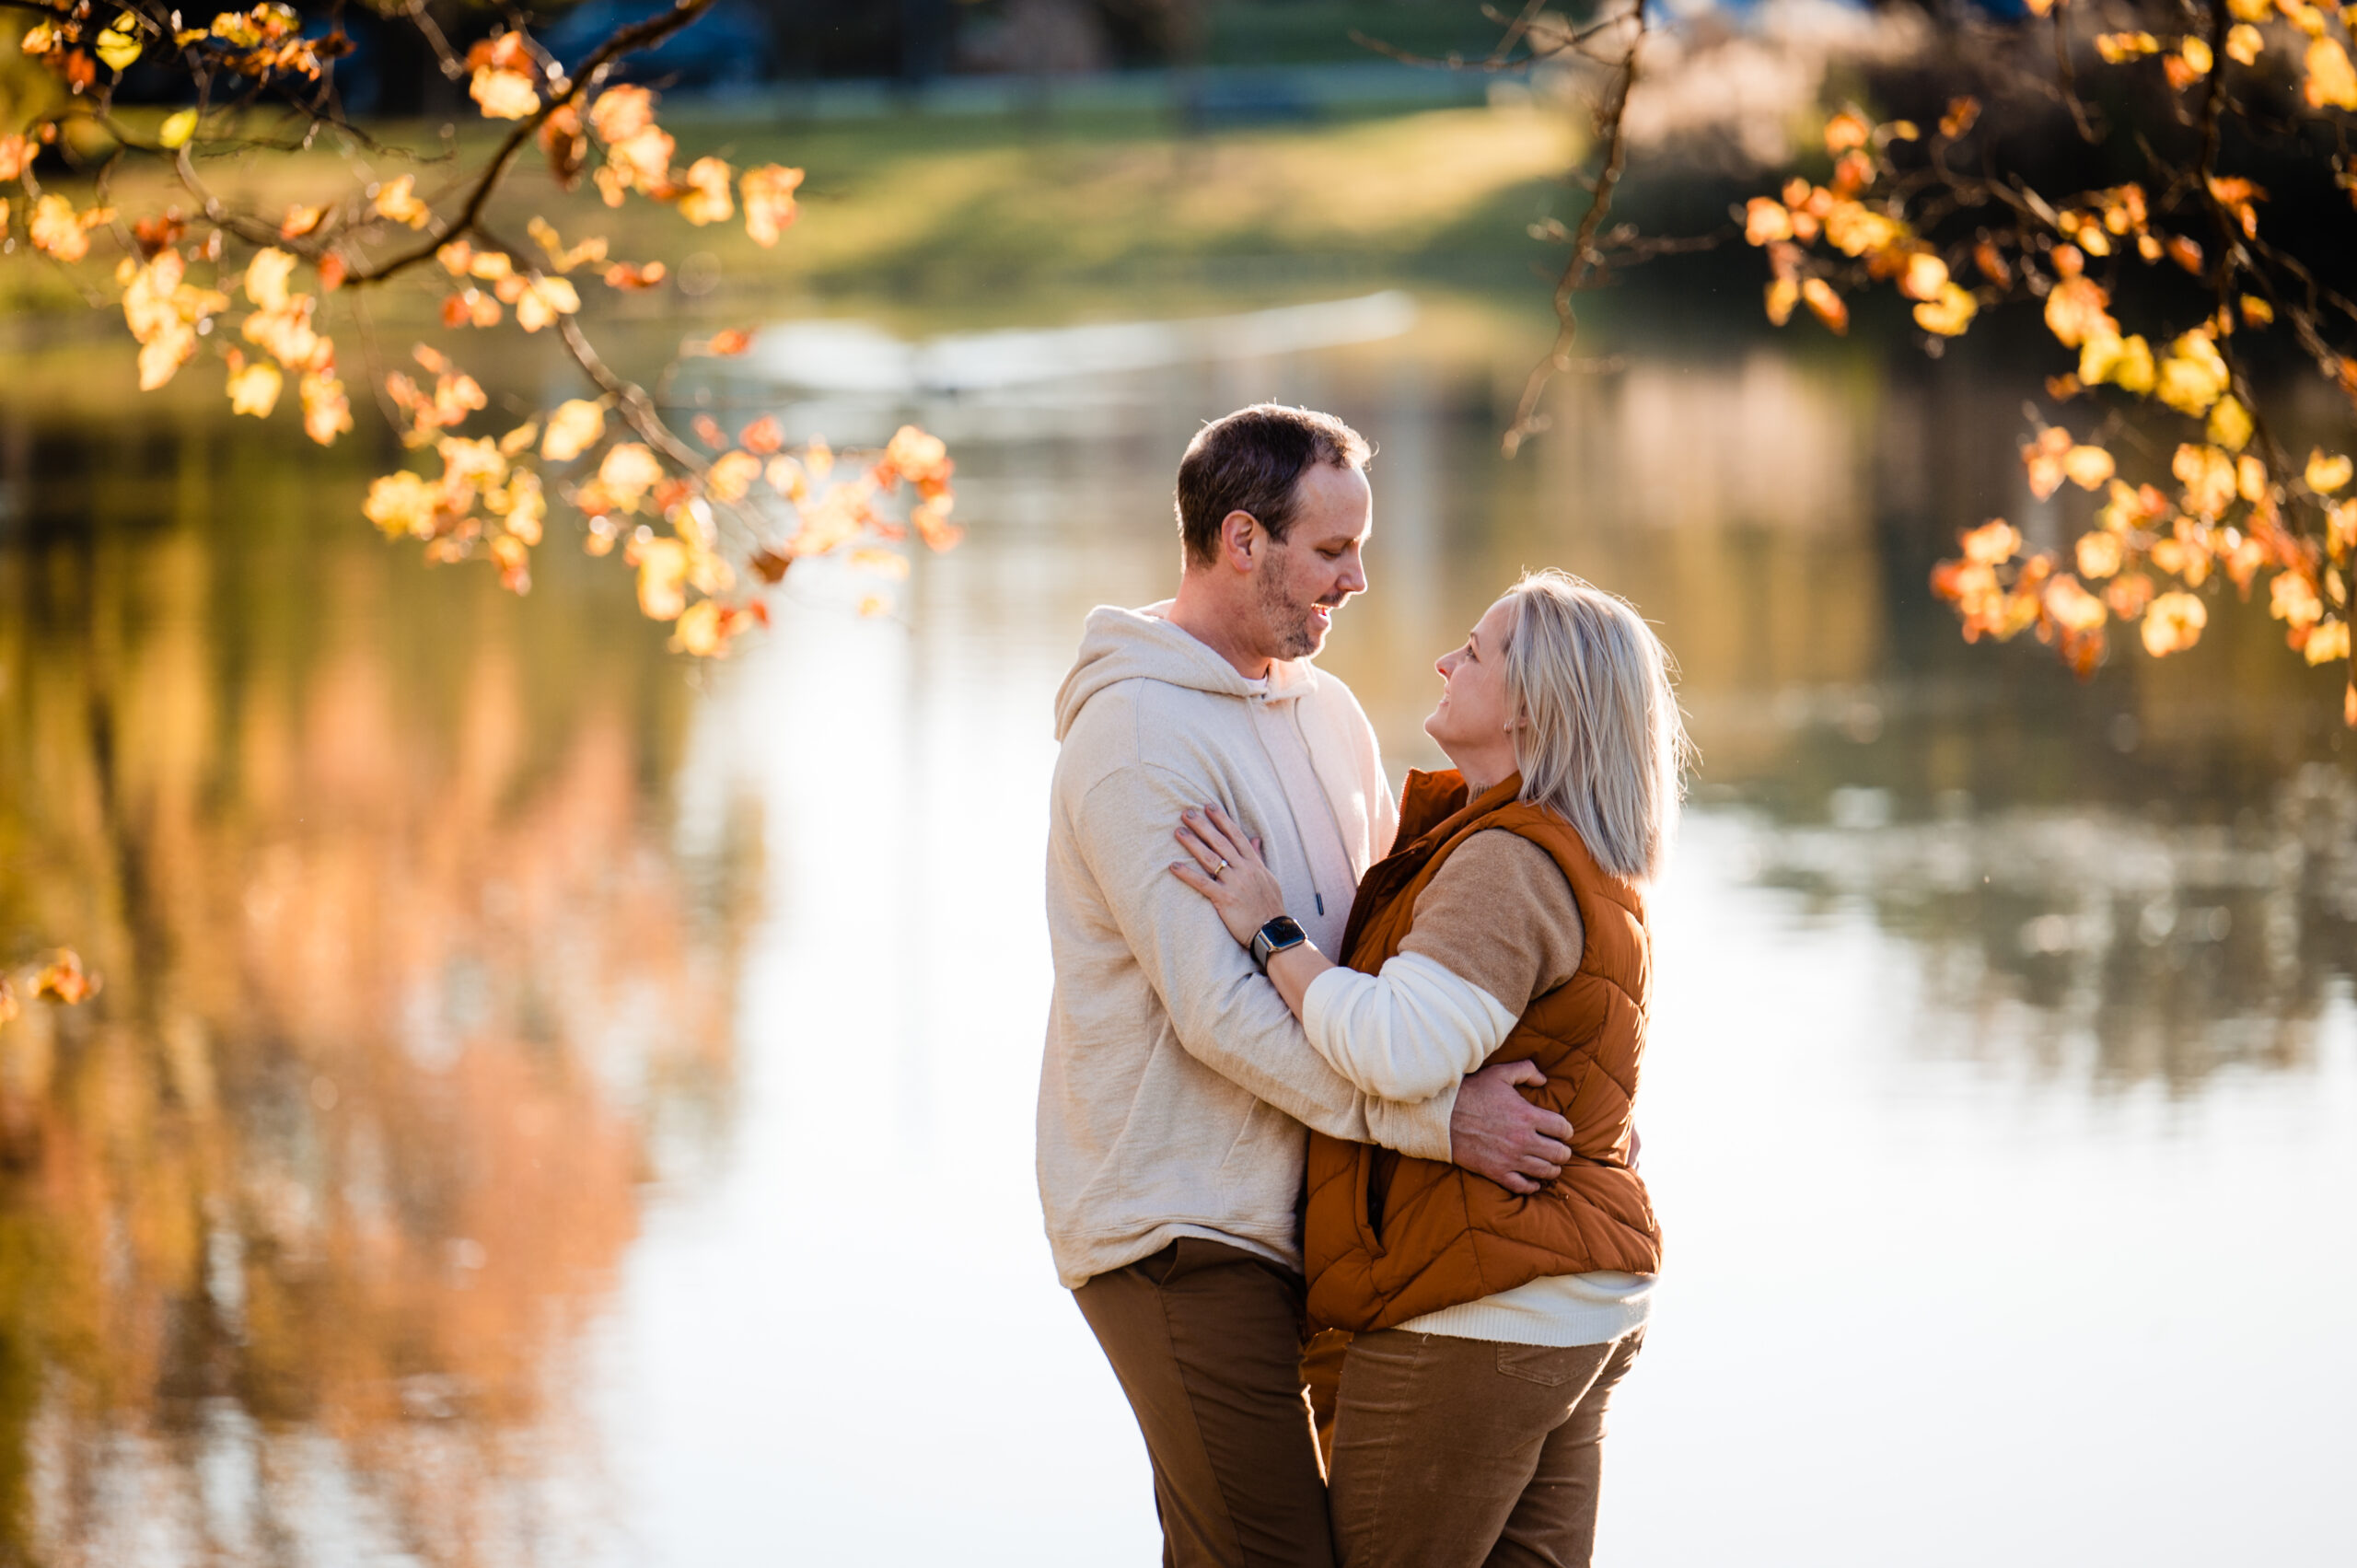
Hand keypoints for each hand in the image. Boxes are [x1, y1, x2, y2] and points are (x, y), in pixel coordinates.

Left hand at [1170, 803, 1286, 947]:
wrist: (1273, 932)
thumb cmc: (1270, 906)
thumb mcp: (1268, 878)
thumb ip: (1258, 857)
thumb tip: (1255, 838)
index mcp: (1254, 864)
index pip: (1236, 836)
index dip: (1222, 820)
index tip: (1209, 806)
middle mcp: (1244, 870)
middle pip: (1221, 842)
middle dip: (1203, 826)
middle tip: (1187, 812)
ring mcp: (1235, 884)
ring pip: (1210, 859)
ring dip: (1193, 843)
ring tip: (1178, 831)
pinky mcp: (1225, 899)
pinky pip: (1203, 884)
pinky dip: (1187, 874)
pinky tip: (1173, 866)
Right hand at [1449, 1061, 1573, 1195]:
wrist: (1443, 1117)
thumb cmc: (1472, 1093)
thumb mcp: (1500, 1074)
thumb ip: (1526, 1070)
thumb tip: (1544, 1080)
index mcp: (1527, 1115)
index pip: (1563, 1128)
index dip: (1566, 1130)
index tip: (1562, 1131)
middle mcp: (1523, 1139)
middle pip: (1559, 1153)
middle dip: (1563, 1152)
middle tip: (1559, 1149)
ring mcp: (1511, 1158)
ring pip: (1546, 1171)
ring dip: (1552, 1168)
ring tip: (1549, 1164)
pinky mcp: (1497, 1172)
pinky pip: (1523, 1186)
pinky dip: (1533, 1186)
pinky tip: (1533, 1180)